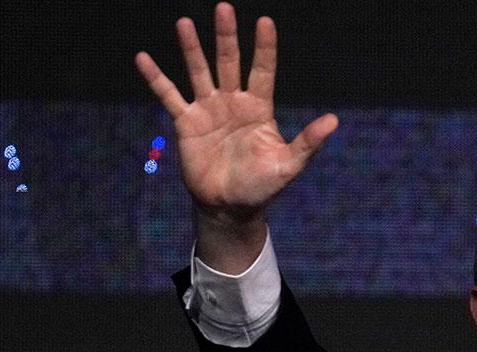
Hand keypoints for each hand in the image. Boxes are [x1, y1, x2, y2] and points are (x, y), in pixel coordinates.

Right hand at [135, 4, 338, 266]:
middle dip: (227, 36)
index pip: (262, 70)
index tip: (265, 21)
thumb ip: (307, 142)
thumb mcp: (288, 165)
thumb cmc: (261, 186)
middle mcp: (232, 102)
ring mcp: (208, 109)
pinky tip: (143, 58)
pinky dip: (156, 78)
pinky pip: (169, 95)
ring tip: (185, 23)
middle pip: (229, 62)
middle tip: (224, 7)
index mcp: (259, 108)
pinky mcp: (186, 123)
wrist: (229, 207)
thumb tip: (333, 121)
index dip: (264, 47)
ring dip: (192, 48)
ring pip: (199, 71)